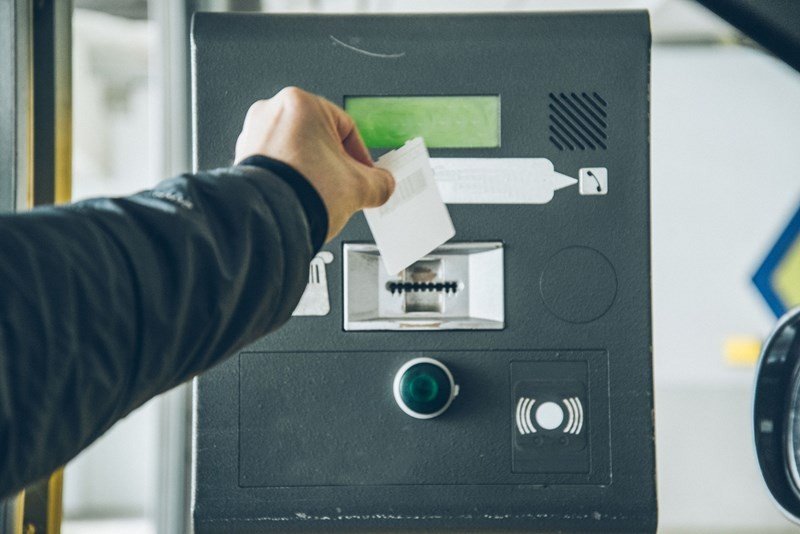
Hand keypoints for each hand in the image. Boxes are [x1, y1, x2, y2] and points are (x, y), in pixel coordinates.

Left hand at [235, 87, 394, 241]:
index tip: (365, 174)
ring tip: (319, 195)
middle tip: (343, 186)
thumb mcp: (358, 188)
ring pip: (294, 152)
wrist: (267, 221)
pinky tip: (299, 198)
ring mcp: (253, 135)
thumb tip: (382, 184)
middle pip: (317, 139)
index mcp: (301, 103)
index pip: (346, 128)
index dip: (361, 156)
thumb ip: (379, 182)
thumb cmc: (301, 193)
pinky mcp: (242, 159)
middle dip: (332, 164)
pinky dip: (289, 179)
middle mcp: (272, 112)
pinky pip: (275, 165)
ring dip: (310, 172)